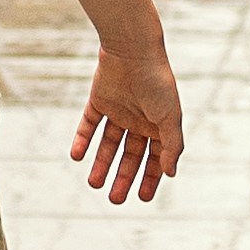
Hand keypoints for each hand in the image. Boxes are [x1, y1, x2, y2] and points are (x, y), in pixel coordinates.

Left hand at [72, 45, 180, 204]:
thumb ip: (172, 146)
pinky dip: (82, 140)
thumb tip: (171, 173)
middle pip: (129, 156)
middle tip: (114, 200)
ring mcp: (118, 111)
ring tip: (94, 184)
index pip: (155, 159)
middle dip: (122, 178)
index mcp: (159, 126)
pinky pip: (88, 125)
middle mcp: (139, 121)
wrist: (133, 49)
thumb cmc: (157, 82)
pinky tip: (76, 156)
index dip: (150, 179)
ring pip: (107, 145)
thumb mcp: (170, 117)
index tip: (143, 199)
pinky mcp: (98, 101)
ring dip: (101, 164)